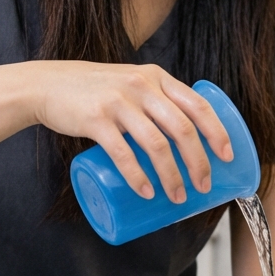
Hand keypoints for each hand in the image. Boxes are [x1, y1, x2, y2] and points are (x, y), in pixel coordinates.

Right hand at [31, 61, 232, 204]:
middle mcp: (142, 86)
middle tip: (204, 187)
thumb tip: (186, 136)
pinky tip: (147, 192)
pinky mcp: (95, 120)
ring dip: (172, 176)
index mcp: (157, 78)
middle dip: (199, 163)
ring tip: (177, 197)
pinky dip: (137, 177)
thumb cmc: (94, 90)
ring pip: (157, 145)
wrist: (47, 84)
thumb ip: (156, 99)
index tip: (227, 158)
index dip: (218, 133)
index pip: (198, 105)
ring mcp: (118, 102)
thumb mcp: (132, 83)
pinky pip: (122, 154)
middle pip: (182, 130)